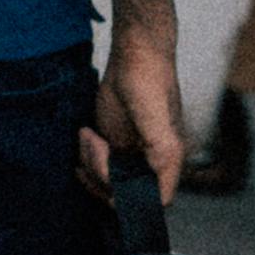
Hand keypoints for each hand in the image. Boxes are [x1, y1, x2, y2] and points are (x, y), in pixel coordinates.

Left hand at [85, 17, 186, 198]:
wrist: (134, 54)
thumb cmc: (150, 83)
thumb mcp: (159, 122)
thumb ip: (163, 156)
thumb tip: (164, 197)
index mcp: (168, 161)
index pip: (155, 200)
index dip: (130, 200)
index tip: (108, 179)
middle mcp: (151, 161)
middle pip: (124, 193)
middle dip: (101, 177)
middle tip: (93, 146)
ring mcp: (131, 153)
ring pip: (106, 180)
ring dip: (90, 163)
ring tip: (88, 136)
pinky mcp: (114, 143)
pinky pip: (97, 165)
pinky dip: (86, 156)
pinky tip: (87, 134)